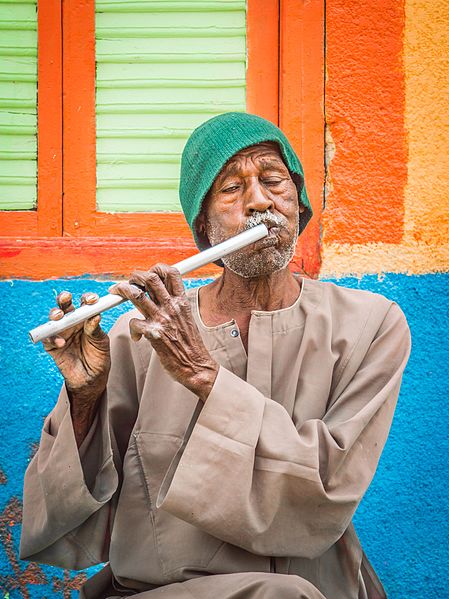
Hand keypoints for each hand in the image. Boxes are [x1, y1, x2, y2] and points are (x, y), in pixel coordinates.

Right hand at [42, 291, 110, 398]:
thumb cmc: (98, 358)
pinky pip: (48, 338)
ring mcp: (61, 333)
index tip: (93, 300)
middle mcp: (72, 322)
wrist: (91, 379)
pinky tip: (61, 343)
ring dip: (55, 314)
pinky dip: (53, 338)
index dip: (87, 298)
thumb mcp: (101, 343)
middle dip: (64, 299)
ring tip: (59, 317)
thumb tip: (95, 316)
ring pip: (54, 318)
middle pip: (65, 305)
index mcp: (86, 318)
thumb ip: (95, 330)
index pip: (85, 303)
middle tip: (67, 297)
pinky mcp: (52, 346)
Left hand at [109, 265, 217, 401]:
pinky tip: (136, 335)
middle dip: (135, 276)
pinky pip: (133, 322)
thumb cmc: (191, 345)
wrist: (196, 366)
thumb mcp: (186, 318)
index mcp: (181, 302)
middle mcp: (171, 307)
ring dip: (122, 290)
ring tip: (117, 292)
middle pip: (150, 278)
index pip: (171, 273)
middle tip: (130, 282)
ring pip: (136, 294)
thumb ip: (173, 305)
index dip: (157, 268)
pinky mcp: (153, 334)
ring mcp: (162, 319)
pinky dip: (131, 328)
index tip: (149, 273)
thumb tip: (162, 295)